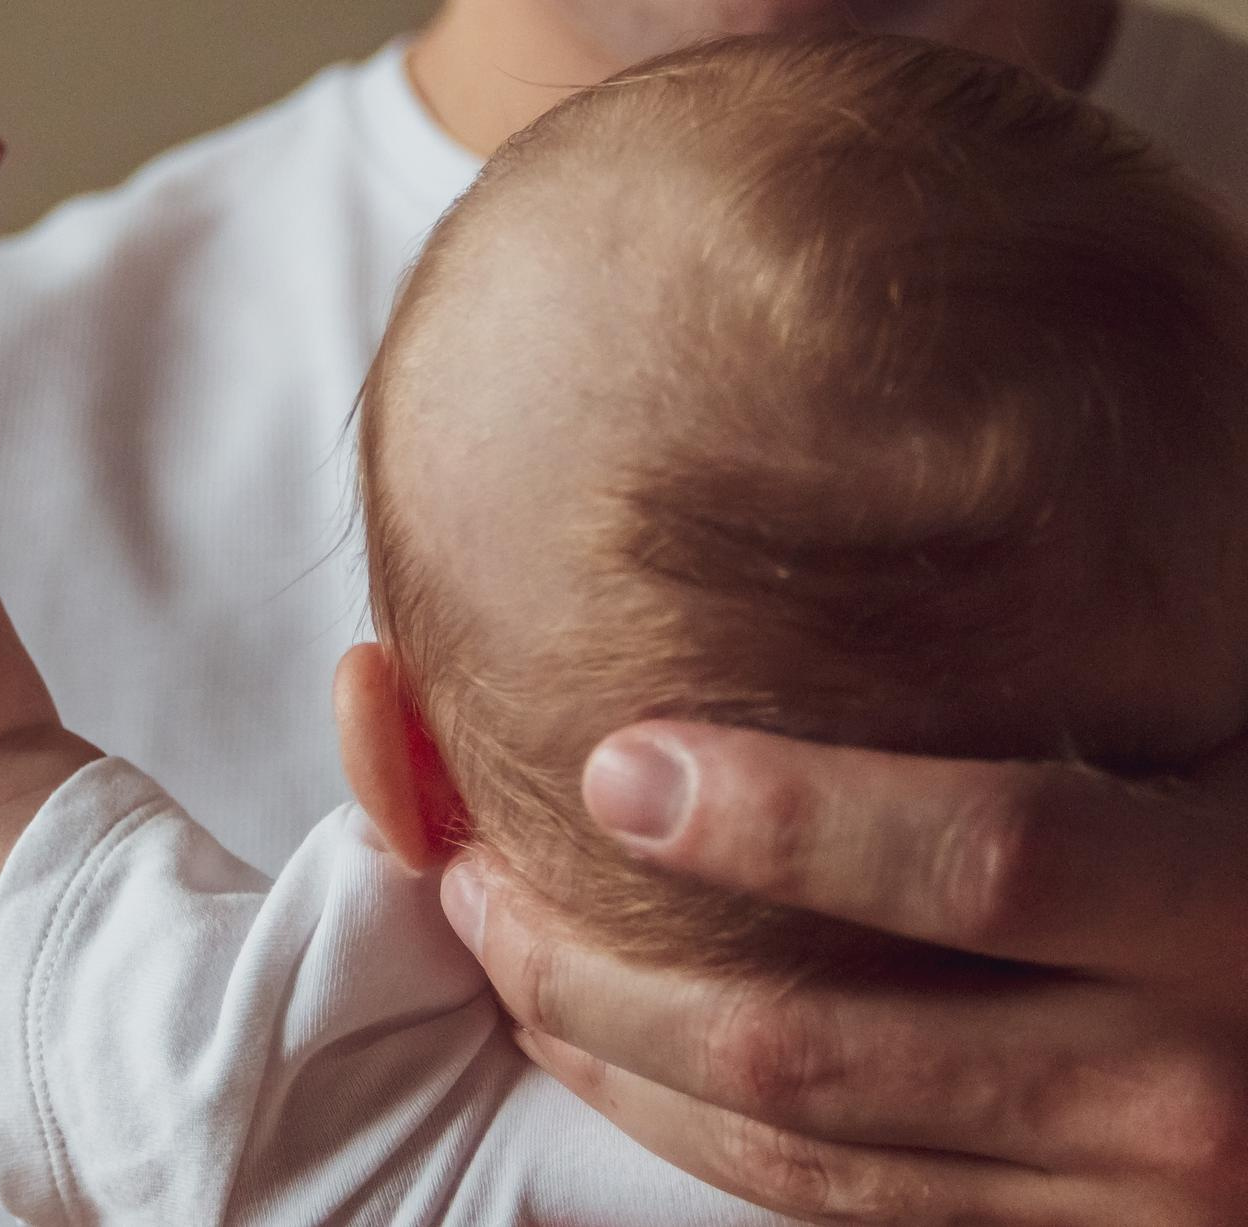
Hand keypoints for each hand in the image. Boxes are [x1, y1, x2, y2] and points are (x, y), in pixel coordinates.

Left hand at [444, 722, 1247, 1223]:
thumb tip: (902, 493)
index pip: (985, 860)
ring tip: (501, 950)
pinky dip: (693, 1133)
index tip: (613, 759)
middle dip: (604, 970)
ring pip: (796, 1156)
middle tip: (476, 872)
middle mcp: (1185, 1092)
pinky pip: (843, 1209)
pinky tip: (611, 1052)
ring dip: (613, 1059)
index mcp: (1232, 914)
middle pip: (820, 1046)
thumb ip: (1093, 671)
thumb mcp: (1237, 725)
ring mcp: (1126, 1210)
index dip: (784, 817)